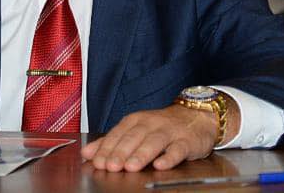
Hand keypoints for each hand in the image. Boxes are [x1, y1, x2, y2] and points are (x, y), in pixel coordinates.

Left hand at [81, 99, 238, 171]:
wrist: (196, 116)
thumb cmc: (162, 126)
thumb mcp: (135, 129)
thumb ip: (111, 141)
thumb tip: (87, 153)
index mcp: (135, 121)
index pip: (118, 133)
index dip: (107, 148)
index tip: (98, 161)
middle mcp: (151, 124)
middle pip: (133, 137)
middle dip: (121, 152)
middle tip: (111, 166)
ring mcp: (169, 131)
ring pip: (154, 142)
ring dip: (141, 154)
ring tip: (131, 166)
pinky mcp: (186, 141)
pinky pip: (177, 149)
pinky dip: (169, 157)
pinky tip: (161, 165)